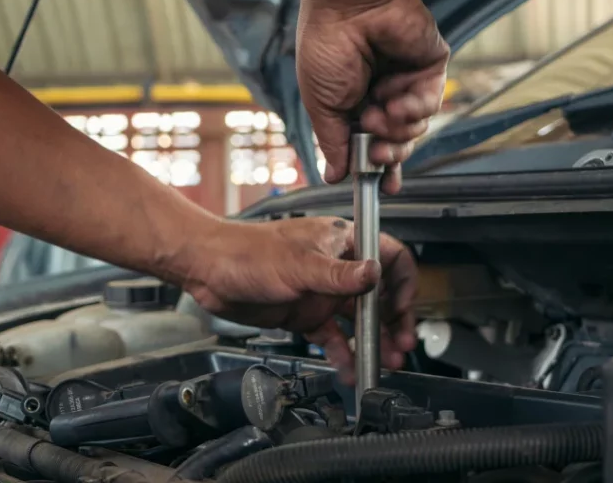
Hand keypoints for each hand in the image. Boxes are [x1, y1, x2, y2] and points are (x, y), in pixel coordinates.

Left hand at [183, 217, 417, 383]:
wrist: (209, 270)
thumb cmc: (247, 252)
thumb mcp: (299, 265)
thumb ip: (339, 274)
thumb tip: (374, 274)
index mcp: (342, 242)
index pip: (389, 256)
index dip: (402, 283)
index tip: (401, 308)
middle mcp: (337, 266)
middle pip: (380, 294)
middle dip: (393, 321)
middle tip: (401, 345)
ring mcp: (322, 292)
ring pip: (359, 320)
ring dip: (373, 341)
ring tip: (383, 361)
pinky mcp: (305, 313)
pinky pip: (333, 337)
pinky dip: (343, 354)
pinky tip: (348, 369)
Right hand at [296, 0, 449, 193]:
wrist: (349, 5)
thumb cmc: (326, 47)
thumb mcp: (321, 105)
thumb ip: (332, 143)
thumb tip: (334, 176)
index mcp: (353, 104)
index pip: (371, 145)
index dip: (379, 170)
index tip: (382, 189)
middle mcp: (382, 95)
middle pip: (398, 144)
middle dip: (389, 155)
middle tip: (376, 153)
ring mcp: (407, 81)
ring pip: (416, 128)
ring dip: (397, 127)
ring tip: (377, 109)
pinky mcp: (430, 67)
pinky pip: (430, 102)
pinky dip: (413, 106)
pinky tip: (395, 96)